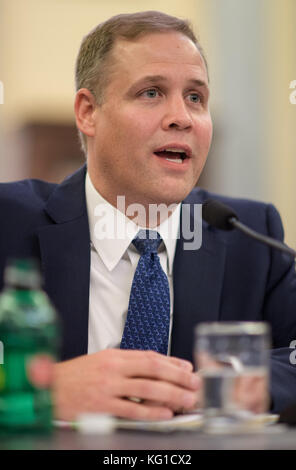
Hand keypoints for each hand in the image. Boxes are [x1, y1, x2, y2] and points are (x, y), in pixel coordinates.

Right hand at [53, 349, 200, 420]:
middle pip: (153, 370)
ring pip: (147, 389)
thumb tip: (155, 365)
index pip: (150, 356)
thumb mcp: (102, 360)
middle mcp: (113, 368)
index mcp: (115, 355)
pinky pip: (131, 410)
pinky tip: (165, 414)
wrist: (51, 388)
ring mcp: (108, 387)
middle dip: (178, 377)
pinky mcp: (102, 406)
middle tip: (195, 384)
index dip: (172, 362)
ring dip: (171, 395)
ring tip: (187, 400)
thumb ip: (128, 363)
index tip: (188, 369)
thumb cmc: (77, 375)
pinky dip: (150, 412)